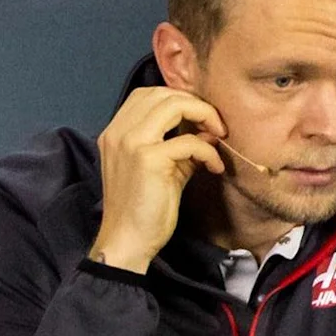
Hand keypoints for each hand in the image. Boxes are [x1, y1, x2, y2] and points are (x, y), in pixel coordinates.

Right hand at [90, 85, 226, 271]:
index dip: (179, 98)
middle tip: (216, 125)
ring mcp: (131, 143)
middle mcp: (119, 132)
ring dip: (204, 115)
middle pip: (162, 93)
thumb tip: (209, 129)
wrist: (128, 241)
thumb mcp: (162, 168)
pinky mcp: (148, 159)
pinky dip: (209, 151)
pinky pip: (190, 141)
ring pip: (174, 105)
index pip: (147, 94)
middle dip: (195, 103)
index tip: (200, 117)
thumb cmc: (143, 208)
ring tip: (219, 137)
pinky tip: (215, 167)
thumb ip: (181, 145)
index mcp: (116, 132)